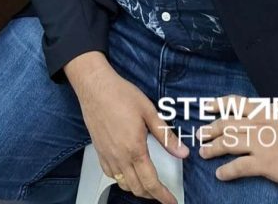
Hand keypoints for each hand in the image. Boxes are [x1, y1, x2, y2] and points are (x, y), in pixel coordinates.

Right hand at [65, 52, 186, 202]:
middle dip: (152, 195)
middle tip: (162, 193)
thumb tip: (182, 152)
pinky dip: (121, 179)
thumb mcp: (148, 111)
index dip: (163, 196)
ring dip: (137, 188)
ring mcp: (107, 155)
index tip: (171, 201)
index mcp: (135, 148)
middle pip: (137, 189)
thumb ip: (165, 136)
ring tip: (147, 184)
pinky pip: (110, 174)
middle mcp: (119, 156)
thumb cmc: (120, 94)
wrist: (95, 86)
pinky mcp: (99, 150)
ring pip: (123, 184)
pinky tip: (127, 172)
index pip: (151, 182)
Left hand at [198, 60, 277, 191]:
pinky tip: (220, 175)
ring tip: (203, 153)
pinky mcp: (265, 164)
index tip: (205, 105)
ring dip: (213, 149)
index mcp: (265, 110)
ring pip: (228, 144)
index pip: (235, 104)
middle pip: (227, 125)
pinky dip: (228, 171)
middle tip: (198, 134)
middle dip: (211, 129)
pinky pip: (240, 167)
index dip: (218, 104)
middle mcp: (257, 125)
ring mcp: (259, 144)